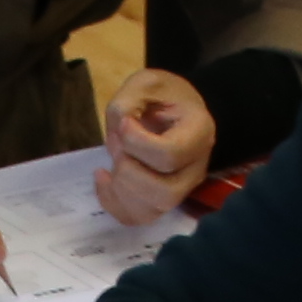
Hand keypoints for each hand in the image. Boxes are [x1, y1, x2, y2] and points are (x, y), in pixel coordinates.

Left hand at [92, 69, 214, 226]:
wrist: (173, 108)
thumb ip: (127, 103)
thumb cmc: (161, 95)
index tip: (125, 123)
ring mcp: (182, 189)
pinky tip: (103, 179)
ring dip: (121, 190)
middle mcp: (196, 167)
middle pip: (165, 192)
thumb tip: (119, 132)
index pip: (169, 154)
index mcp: (198, 133)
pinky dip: (113, 203)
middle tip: (117, 146)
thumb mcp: (144, 84)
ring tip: (110, 164)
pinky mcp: (162, 200)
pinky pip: (139, 217)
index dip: (136, 142)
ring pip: (153, 210)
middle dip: (129, 171)